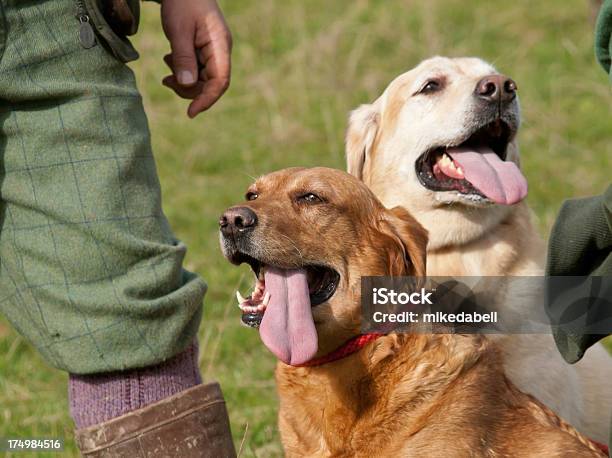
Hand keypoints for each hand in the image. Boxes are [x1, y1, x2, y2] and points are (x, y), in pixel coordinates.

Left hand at [161, 0, 231, 117]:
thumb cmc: (182, 2)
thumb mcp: (179, 29)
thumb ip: (183, 58)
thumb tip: (187, 85)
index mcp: (220, 46)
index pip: (220, 81)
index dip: (207, 99)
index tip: (191, 112)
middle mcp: (220, 52)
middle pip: (210, 84)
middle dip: (189, 90)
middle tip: (166, 82)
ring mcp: (212, 52)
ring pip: (202, 80)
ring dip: (184, 82)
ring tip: (166, 69)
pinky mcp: (203, 51)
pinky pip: (196, 70)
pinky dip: (182, 72)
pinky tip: (169, 60)